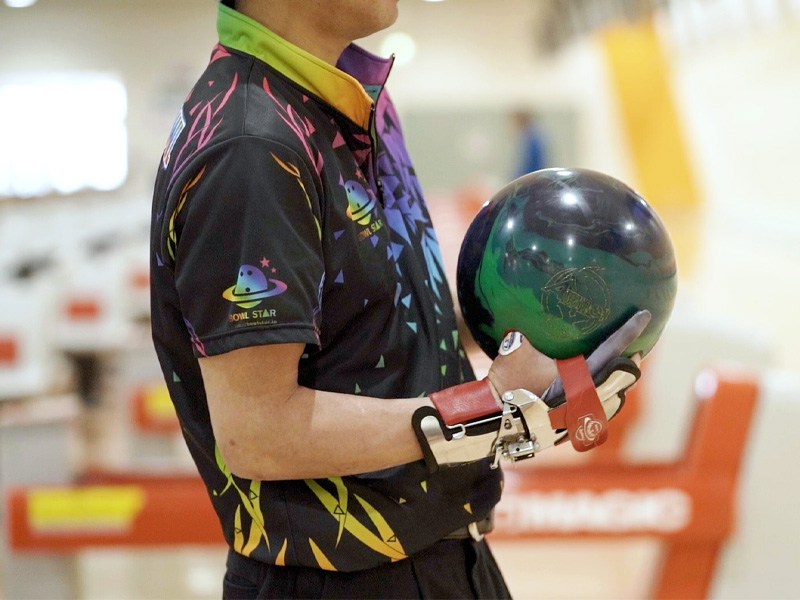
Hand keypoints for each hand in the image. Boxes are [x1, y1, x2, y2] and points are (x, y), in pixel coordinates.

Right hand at [413, 311, 651, 469]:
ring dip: (617, 384)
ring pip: (611, 398)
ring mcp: (581, 418)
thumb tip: (527, 310)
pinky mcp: (570, 430)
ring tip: (619, 372)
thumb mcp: (516, 350)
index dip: (629, 331)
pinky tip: (592, 395)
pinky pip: (595, 412)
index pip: (613, 349)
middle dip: (630, 363)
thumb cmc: (507, 385)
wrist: (494, 422)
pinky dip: (601, 399)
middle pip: (621, 377)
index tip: (645, 315)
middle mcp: (587, 399)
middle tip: (636, 351)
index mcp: (581, 378)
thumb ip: (527, 334)